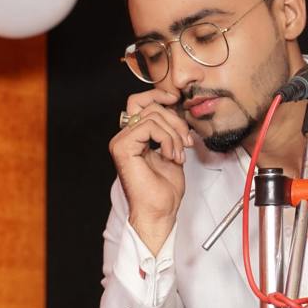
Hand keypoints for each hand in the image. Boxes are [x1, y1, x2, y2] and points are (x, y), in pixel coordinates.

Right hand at [109, 88, 194, 254]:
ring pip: (152, 115)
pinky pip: (149, 126)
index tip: (176, 99)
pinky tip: (171, 155)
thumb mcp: (173, 151)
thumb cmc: (164, 191)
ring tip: (178, 154)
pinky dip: (167, 138)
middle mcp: (124, 137)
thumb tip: (177, 109)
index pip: (140, 102)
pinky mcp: (122, 147)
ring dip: (174, 133)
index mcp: (134, 137)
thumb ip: (170, 130)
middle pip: (149, 106)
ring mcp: (121, 142)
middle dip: (175, 120)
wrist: (159, 213)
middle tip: (186, 142)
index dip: (158, 95)